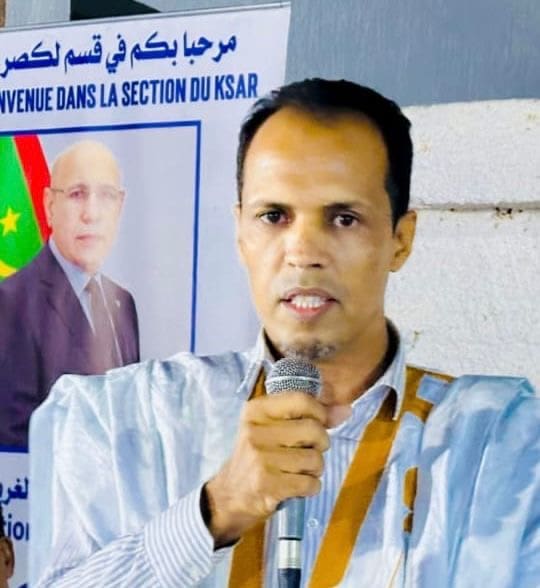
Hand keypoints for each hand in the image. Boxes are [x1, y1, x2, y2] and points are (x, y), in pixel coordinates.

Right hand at [204, 391, 329, 546]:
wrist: (230, 494)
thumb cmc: (259, 455)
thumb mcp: (276, 428)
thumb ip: (311, 416)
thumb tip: (347, 410)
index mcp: (256, 410)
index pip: (300, 400)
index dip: (319, 412)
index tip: (319, 423)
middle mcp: (255, 431)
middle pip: (313, 430)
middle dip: (321, 444)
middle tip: (309, 451)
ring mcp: (260, 459)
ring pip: (315, 459)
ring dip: (315, 469)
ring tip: (299, 471)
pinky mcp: (267, 485)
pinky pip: (310, 484)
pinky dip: (310, 487)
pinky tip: (296, 486)